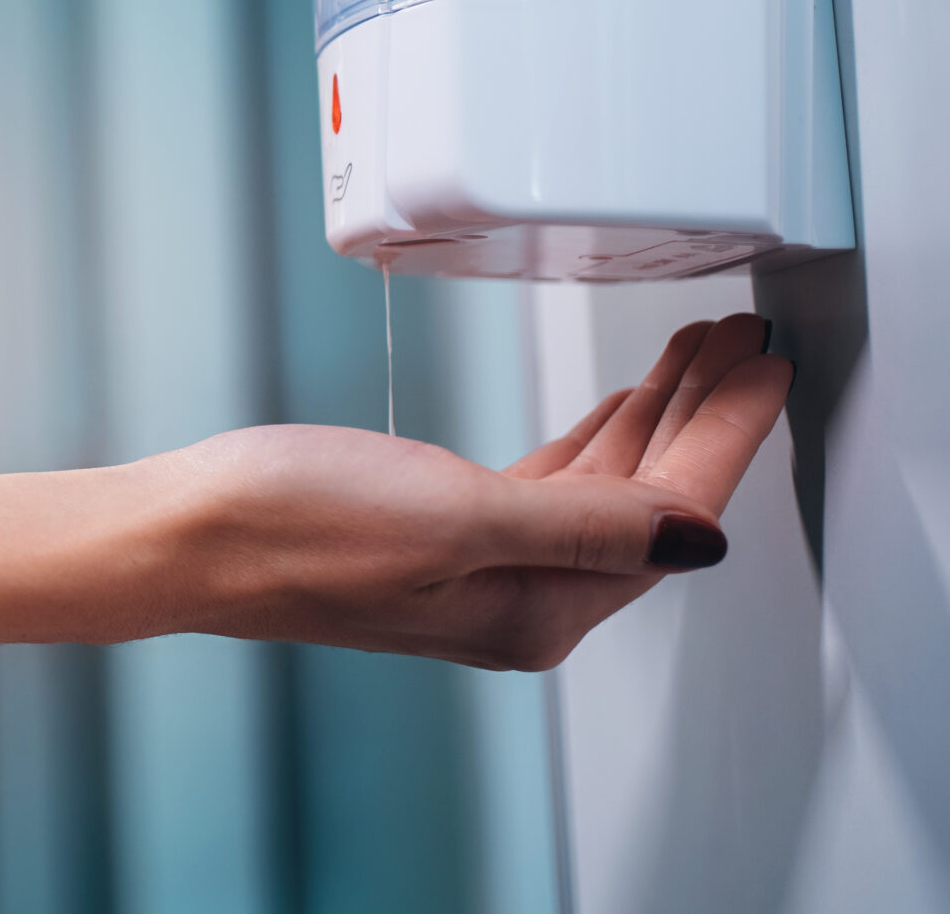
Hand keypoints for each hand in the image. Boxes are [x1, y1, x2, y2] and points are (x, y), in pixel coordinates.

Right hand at [139, 313, 790, 667]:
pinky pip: (553, 483)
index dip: (727, 435)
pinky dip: (596, 436)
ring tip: (697, 354)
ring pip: (605, 487)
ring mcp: (481, 566)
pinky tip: (613, 409)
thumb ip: (585, 522)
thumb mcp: (453, 513)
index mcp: (538, 607)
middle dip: (705, 418)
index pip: (673, 515)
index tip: (766, 366)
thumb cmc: (291, 526)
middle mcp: (523, 597)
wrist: (183, 534)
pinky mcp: (438, 531)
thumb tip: (701, 536)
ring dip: (655, 416)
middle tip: (746, 343)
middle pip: (651, 500)